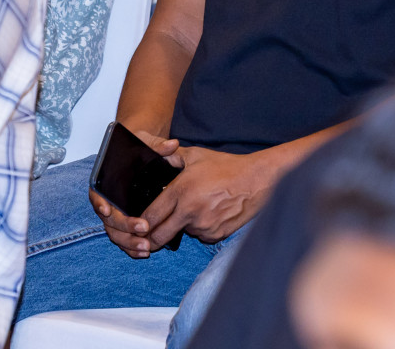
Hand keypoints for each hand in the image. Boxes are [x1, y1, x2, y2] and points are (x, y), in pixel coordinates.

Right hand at [89, 130, 180, 259]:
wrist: (142, 157)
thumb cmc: (140, 150)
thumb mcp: (146, 143)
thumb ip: (157, 146)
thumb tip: (172, 145)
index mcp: (106, 181)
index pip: (96, 193)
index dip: (99, 203)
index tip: (108, 210)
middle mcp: (108, 200)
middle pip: (108, 219)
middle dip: (125, 226)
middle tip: (144, 228)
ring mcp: (116, 215)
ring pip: (115, 233)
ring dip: (129, 242)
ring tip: (146, 247)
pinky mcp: (126, 225)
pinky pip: (124, 239)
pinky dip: (131, 248)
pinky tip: (144, 252)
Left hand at [141, 145, 273, 246]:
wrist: (257, 181)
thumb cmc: (226, 166)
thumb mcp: (196, 155)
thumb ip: (172, 158)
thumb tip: (155, 159)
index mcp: (181, 191)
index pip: (151, 216)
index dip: (140, 224)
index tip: (136, 226)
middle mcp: (190, 211)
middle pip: (160, 236)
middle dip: (151, 239)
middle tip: (146, 237)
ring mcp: (203, 226)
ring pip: (182, 233)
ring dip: (182, 226)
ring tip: (195, 208)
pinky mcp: (216, 235)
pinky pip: (200, 235)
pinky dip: (200, 228)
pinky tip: (209, 213)